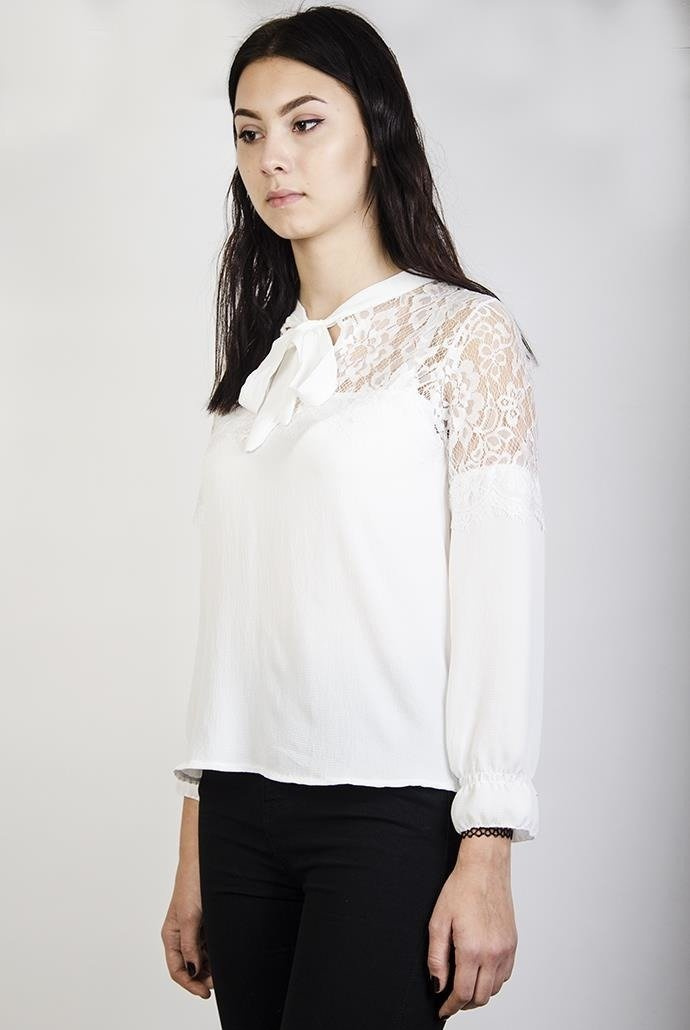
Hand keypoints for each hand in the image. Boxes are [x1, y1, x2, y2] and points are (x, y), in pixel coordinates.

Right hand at [161, 861, 213, 998]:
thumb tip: (192, 971)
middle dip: (203, 977)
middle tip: (221, 980)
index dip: (190, 984)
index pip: (177, 970)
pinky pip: (210, 945)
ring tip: (225, 969)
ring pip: (201, 958)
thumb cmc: (192, 883)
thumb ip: (190, 946)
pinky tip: (226, 954)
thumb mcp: (190, 917)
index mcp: (171, 935)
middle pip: (190, 967)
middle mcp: (181, 935)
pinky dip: (217, 953)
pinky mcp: (206, 922)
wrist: (206, 858)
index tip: (205, 993)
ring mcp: (194, 929)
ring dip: (211, 966)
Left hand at [427, 850, 516, 1017]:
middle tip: (450, 999)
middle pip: (480, 997)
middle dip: (464, 1003)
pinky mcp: (513, 944)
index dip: (450, 1006)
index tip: (442, 1009)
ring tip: (464, 984)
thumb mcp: (438, 922)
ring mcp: (506, 949)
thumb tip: (437, 984)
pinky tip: (480, 972)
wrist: (484, 868)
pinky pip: (505, 975)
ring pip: (494, 989)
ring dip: (478, 993)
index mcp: (473, 949)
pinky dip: (492, 981)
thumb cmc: (460, 889)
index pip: (463, 993)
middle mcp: (493, 953)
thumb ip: (436, 958)